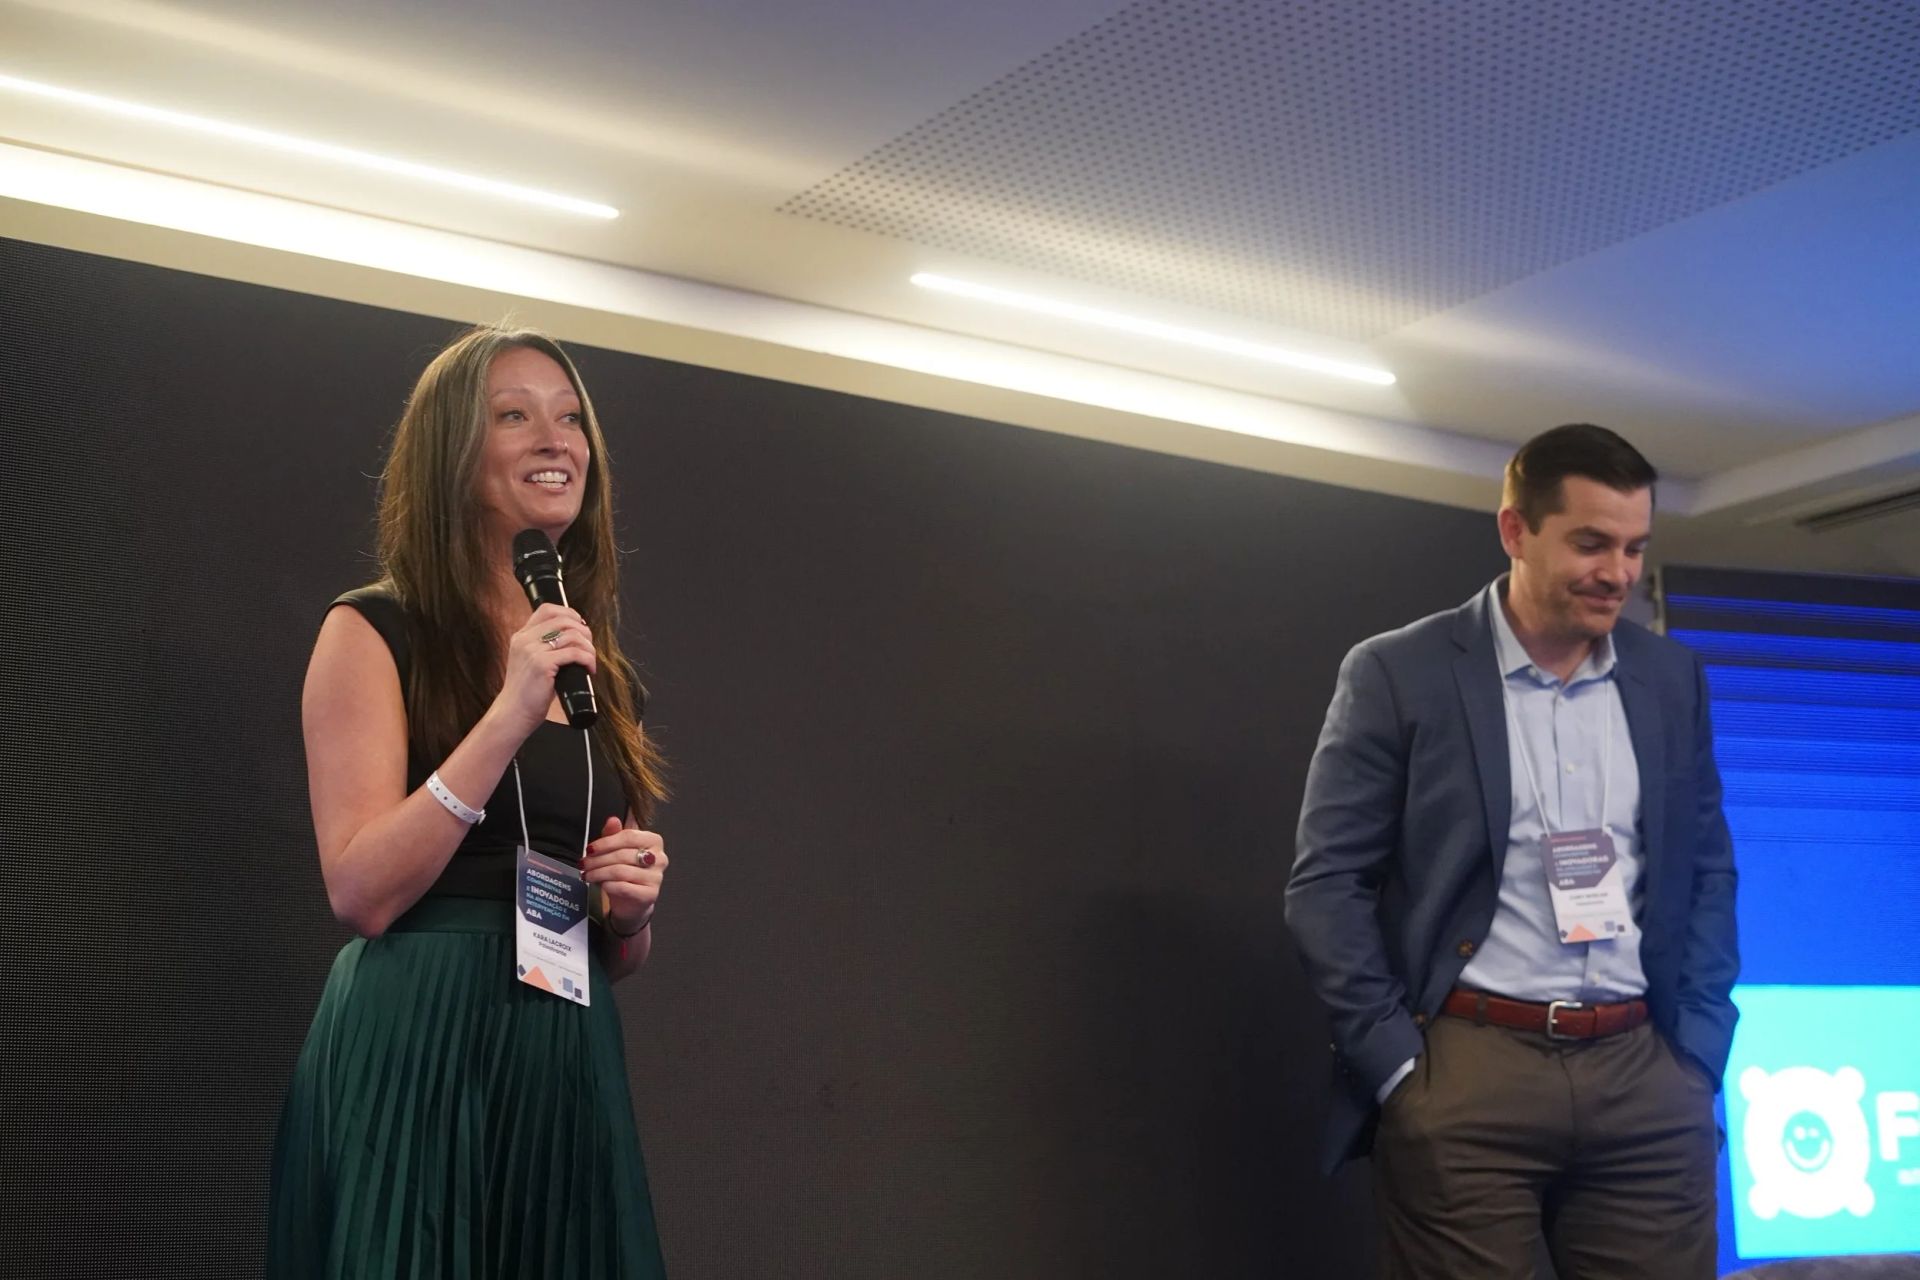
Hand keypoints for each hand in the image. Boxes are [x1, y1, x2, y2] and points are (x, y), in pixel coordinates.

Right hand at [492, 603, 596, 735]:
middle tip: (589, 648)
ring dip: (588, 648)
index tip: (580, 627)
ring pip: (572, 636)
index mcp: (521, 636)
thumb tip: (574, 637)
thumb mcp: (530, 662)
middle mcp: (525, 640)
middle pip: (563, 620)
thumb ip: (543, 647)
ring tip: (590, 662)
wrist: (513, 713)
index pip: (547, 610)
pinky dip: (587, 660)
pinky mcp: (542, 664)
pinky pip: (575, 653)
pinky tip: (589, 670)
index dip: (569, 613)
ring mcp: (532, 651)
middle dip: (583, 632)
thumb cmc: (526, 692)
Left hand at [582, 816, 665, 934]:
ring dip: (599, 873)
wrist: (632, 900)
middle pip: (623, 854)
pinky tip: (601, 884)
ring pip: (621, 871)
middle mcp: (659, 858)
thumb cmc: (626, 871)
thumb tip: (612, 820)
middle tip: (584, 864)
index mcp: (653, 841)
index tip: (590, 848)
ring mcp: (656, 877)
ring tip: (588, 875)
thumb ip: (614, 834)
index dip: (606, 842)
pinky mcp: (650, 894)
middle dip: (598, 860)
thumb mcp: (617, 850)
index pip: (629, 836)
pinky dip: (608, 885)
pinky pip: (624, 887)